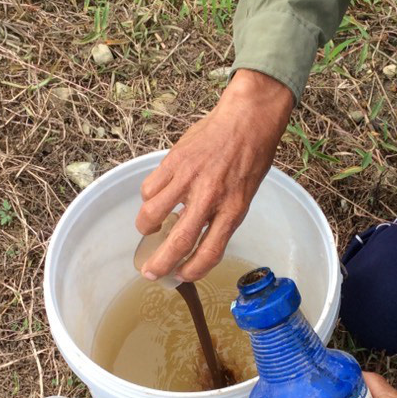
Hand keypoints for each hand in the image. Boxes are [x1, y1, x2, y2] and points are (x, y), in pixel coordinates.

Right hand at [136, 69, 293, 280]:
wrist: (247, 121)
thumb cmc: (251, 158)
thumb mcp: (245, 195)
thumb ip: (222, 217)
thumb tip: (198, 238)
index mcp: (233, 210)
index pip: (210, 251)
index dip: (193, 270)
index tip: (182, 276)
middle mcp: (209, 198)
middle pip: (179, 242)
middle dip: (159, 264)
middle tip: (149, 272)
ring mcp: (188, 179)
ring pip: (153, 214)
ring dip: (146, 227)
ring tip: (149, 228)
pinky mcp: (173, 162)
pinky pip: (150, 188)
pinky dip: (148, 198)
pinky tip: (154, 198)